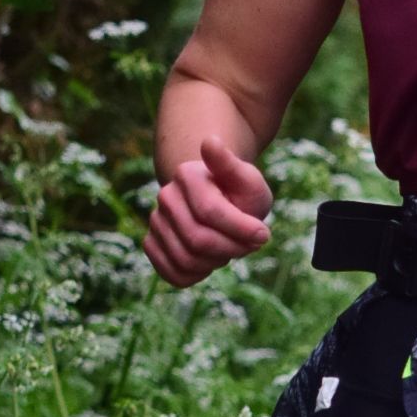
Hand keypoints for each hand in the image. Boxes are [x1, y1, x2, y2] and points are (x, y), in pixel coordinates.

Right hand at [144, 131, 272, 287]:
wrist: (218, 202)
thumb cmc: (239, 193)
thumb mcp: (247, 179)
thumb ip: (231, 164)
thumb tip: (210, 141)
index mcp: (187, 175)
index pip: (211, 212)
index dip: (241, 230)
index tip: (264, 235)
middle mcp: (165, 197)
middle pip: (199, 240)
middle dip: (232, 249)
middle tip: (249, 245)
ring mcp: (155, 221)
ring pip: (187, 260)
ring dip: (217, 262)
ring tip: (229, 247)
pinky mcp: (152, 244)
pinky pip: (174, 273)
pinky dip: (198, 275)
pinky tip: (211, 261)